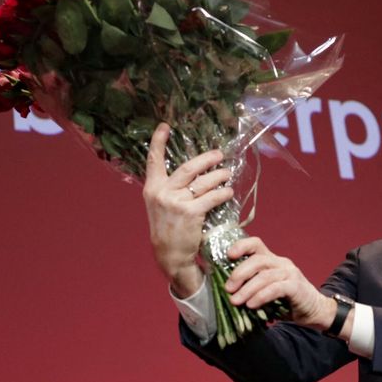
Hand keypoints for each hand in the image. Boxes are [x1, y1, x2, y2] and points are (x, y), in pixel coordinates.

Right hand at [143, 122, 234, 297]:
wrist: (169, 255)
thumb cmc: (169, 228)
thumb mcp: (160, 205)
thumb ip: (170, 188)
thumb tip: (193, 171)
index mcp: (152, 188)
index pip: (153, 160)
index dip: (158, 141)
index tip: (164, 125)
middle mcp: (162, 192)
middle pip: (188, 167)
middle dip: (207, 159)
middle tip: (219, 155)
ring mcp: (176, 202)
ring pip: (203, 181)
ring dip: (219, 176)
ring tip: (227, 174)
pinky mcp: (191, 213)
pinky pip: (212, 197)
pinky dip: (223, 193)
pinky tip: (229, 192)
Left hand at [225, 237, 335, 331]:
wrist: (314, 311)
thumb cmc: (286, 302)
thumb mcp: (266, 291)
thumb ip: (252, 287)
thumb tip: (228, 293)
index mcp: (272, 260)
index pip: (256, 244)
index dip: (241, 246)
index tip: (227, 256)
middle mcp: (281, 262)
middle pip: (257, 260)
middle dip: (239, 273)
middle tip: (228, 289)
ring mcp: (290, 273)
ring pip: (264, 275)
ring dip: (247, 289)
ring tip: (235, 301)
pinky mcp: (296, 287)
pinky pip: (276, 288)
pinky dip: (261, 296)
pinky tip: (251, 305)